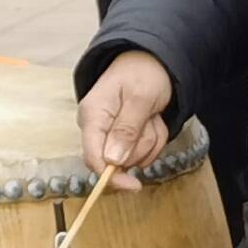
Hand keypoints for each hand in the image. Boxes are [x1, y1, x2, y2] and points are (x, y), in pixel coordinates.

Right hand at [79, 52, 175, 177]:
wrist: (152, 61)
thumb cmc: (143, 72)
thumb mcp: (139, 97)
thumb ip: (126, 129)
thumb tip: (113, 160)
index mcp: (93, 116)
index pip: (93, 157)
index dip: (111, 176)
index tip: (134, 185)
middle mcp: (97, 128)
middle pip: (118, 161)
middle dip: (142, 144)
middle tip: (150, 118)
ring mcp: (110, 135)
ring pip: (135, 157)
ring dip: (151, 139)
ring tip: (151, 115)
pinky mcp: (124, 139)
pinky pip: (144, 152)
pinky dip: (154, 138)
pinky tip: (152, 119)